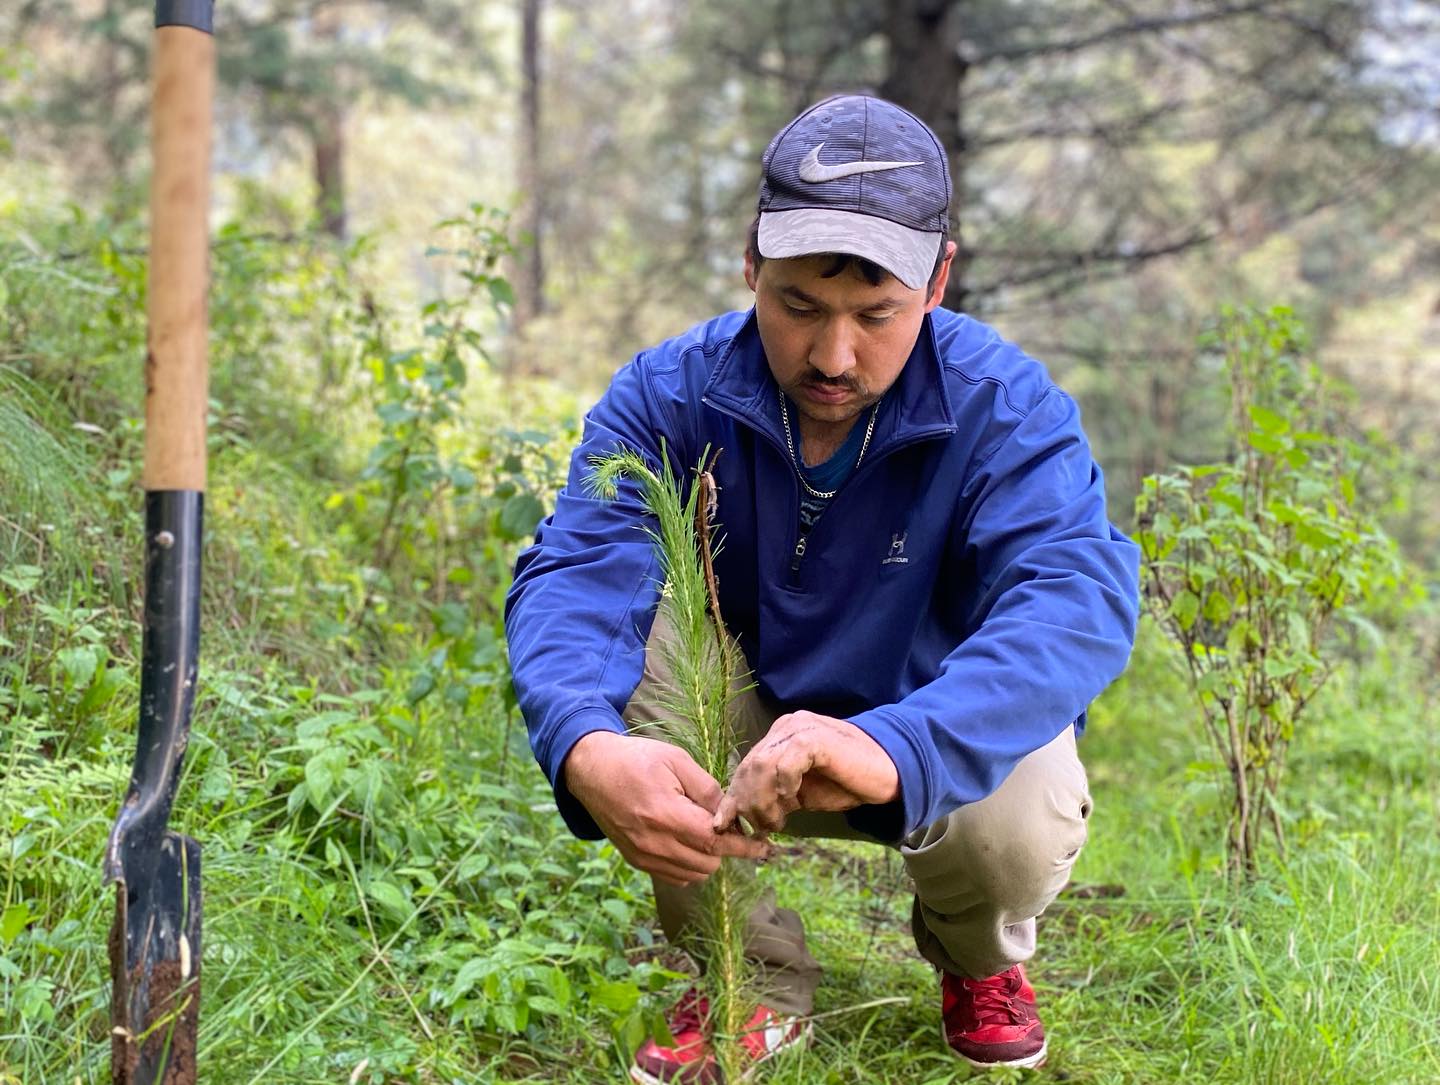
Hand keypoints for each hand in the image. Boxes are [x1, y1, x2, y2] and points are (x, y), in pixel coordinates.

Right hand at [563, 730, 771, 886]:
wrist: (591, 770)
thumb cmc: (637, 759)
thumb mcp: (676, 760)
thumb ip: (707, 789)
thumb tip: (731, 814)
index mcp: (665, 815)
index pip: (714, 842)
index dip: (743, 846)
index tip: (763, 847)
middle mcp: (653, 843)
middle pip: (708, 862)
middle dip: (724, 846)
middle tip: (721, 821)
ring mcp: (642, 856)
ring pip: (694, 874)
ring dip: (707, 856)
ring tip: (701, 829)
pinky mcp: (635, 861)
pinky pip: (675, 877)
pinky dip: (689, 864)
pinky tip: (685, 840)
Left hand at [713, 711, 899, 834]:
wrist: (889, 772)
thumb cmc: (846, 782)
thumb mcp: (801, 793)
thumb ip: (775, 796)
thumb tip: (745, 815)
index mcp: (779, 736)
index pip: (746, 765)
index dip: (734, 796)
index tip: (725, 825)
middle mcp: (786, 727)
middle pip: (749, 766)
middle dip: (747, 803)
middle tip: (762, 828)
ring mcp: (799, 728)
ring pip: (761, 766)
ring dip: (763, 801)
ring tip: (776, 822)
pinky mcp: (814, 737)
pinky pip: (785, 764)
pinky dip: (783, 787)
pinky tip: (793, 801)